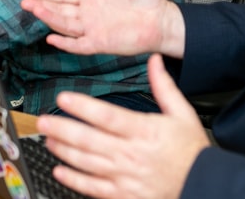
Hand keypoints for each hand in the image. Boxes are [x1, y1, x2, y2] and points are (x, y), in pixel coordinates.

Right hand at [21, 0, 184, 57]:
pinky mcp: (101, 43)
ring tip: (33, 10)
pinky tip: (51, 37)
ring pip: (64, 24)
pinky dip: (65, 43)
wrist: (163, 20)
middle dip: (41, 5)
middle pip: (59, 10)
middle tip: (24, 2)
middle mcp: (89, 15)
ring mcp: (93, 30)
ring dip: (49, 18)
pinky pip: (78, 45)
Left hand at [37, 54, 210, 198]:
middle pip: (89, 140)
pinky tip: (60, 170)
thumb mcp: (182, 113)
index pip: (107, 116)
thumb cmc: (190, 150)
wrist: (202, 184)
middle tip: (42, 121)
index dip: (82, 107)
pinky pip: (93, 188)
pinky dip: (74, 180)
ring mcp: (125, 177)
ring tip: (48, 139)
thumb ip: (164, 86)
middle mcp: (131, 154)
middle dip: (62, 129)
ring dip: (63, 151)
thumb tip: (154, 60)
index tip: (64, 98)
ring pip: (86, 163)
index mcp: (144, 131)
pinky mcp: (123, 194)